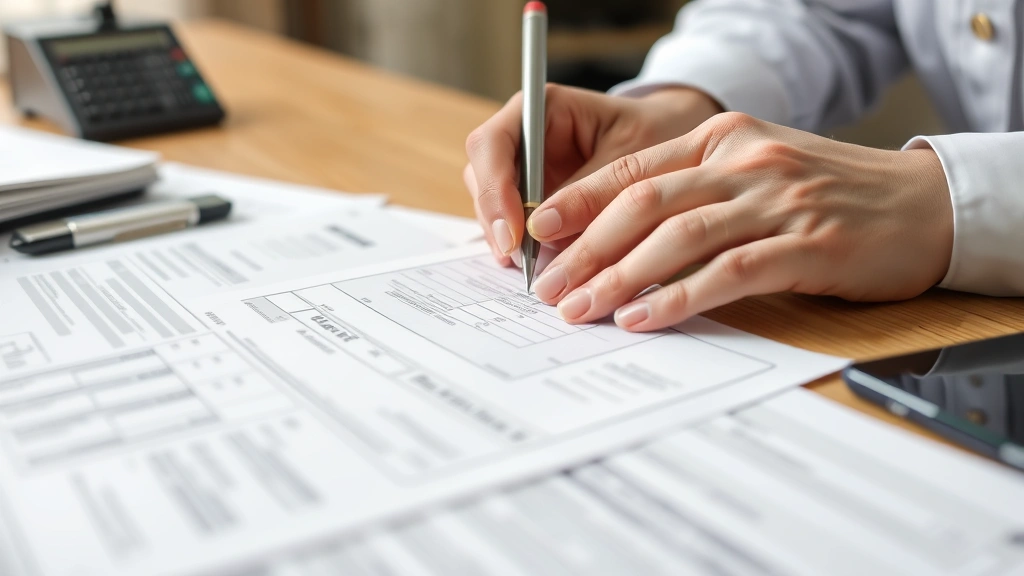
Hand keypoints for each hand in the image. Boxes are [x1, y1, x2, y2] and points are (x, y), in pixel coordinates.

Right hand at [464, 84, 721, 264]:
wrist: (674, 144)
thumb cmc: (657, 136)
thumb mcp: (631, 161)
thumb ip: (587, 195)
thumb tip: (545, 240)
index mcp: (543, 108)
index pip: (493, 142)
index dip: (495, 188)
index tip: (514, 232)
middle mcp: (523, 135)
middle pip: (481, 174)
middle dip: (496, 218)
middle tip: (519, 260)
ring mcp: (521, 167)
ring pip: (489, 201)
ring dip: (503, 235)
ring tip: (528, 268)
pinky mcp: (528, 196)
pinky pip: (508, 220)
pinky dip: (516, 244)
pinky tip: (531, 266)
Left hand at [527, 112, 952, 330]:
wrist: (922, 204)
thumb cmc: (829, 194)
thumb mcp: (757, 173)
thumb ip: (696, 192)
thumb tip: (622, 240)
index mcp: (724, 139)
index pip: (635, 170)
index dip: (580, 202)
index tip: (540, 232)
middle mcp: (745, 162)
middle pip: (646, 203)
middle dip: (587, 249)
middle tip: (550, 287)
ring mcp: (777, 201)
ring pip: (678, 236)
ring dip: (620, 276)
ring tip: (582, 310)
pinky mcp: (806, 245)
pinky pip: (728, 273)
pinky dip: (678, 297)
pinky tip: (644, 318)